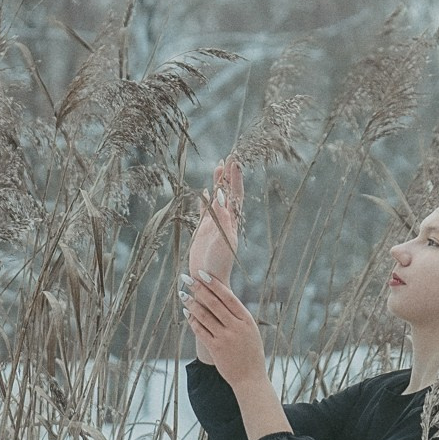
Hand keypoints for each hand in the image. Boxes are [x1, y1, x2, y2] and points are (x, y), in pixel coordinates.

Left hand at [186, 273, 268, 389]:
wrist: (250, 379)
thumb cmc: (251, 354)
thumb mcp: (251, 332)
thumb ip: (239, 317)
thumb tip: (224, 300)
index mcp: (247, 320)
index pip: (228, 297)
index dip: (214, 284)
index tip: (203, 274)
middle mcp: (236, 327)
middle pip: (214, 303)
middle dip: (199, 289)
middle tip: (188, 278)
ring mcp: (225, 338)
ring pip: (204, 316)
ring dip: (192, 303)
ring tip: (182, 294)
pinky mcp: (216, 349)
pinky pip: (200, 331)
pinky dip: (192, 321)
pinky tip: (186, 313)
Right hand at [188, 154, 241, 285]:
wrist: (208, 283)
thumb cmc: (217, 266)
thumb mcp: (221, 241)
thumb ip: (222, 219)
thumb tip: (223, 196)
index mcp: (231, 223)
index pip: (235, 195)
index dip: (235, 179)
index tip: (235, 162)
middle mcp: (225, 222)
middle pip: (227, 193)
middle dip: (228, 176)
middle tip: (228, 156)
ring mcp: (214, 226)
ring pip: (216, 199)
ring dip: (218, 184)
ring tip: (218, 167)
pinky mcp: (203, 232)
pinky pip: (204, 211)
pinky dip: (205, 200)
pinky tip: (203, 191)